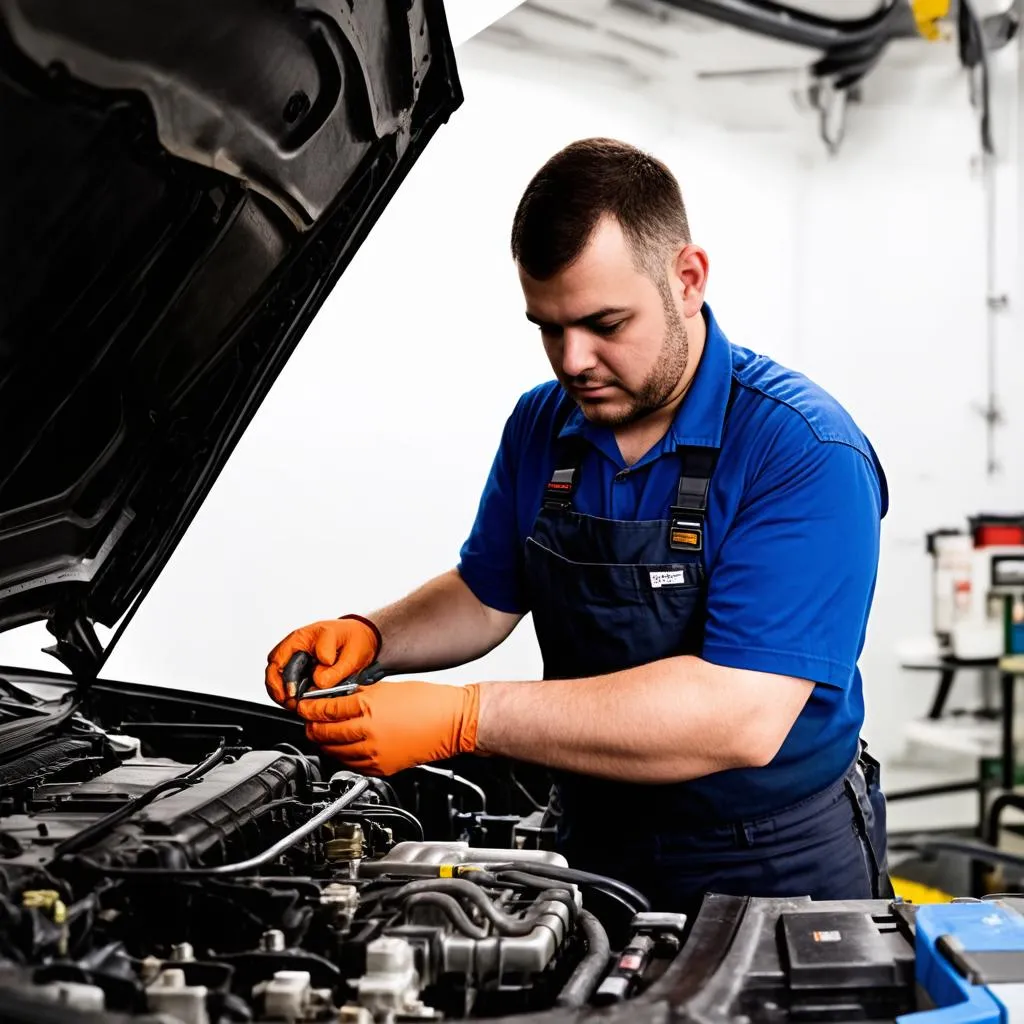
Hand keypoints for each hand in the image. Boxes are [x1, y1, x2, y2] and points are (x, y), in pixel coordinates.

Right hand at [265, 615, 380, 708]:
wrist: (364, 638)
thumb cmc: (355, 638)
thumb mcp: (350, 652)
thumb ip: (335, 669)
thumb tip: (318, 682)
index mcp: (302, 638)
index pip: (278, 659)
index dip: (281, 679)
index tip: (292, 693)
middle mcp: (295, 648)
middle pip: (273, 670)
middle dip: (278, 690)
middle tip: (291, 704)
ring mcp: (298, 659)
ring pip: (279, 678)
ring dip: (284, 694)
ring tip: (295, 706)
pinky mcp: (304, 669)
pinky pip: (292, 683)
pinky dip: (293, 694)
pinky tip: (301, 703)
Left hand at [296, 680, 479, 775]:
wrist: (452, 722)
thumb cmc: (427, 702)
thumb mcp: (387, 689)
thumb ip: (358, 695)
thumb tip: (336, 699)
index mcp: (369, 708)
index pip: (326, 709)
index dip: (310, 708)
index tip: (303, 706)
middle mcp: (369, 733)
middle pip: (325, 733)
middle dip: (312, 726)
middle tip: (309, 720)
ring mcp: (374, 753)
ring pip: (334, 752)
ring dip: (324, 743)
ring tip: (323, 734)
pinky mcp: (382, 767)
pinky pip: (351, 765)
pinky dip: (341, 756)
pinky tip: (342, 748)